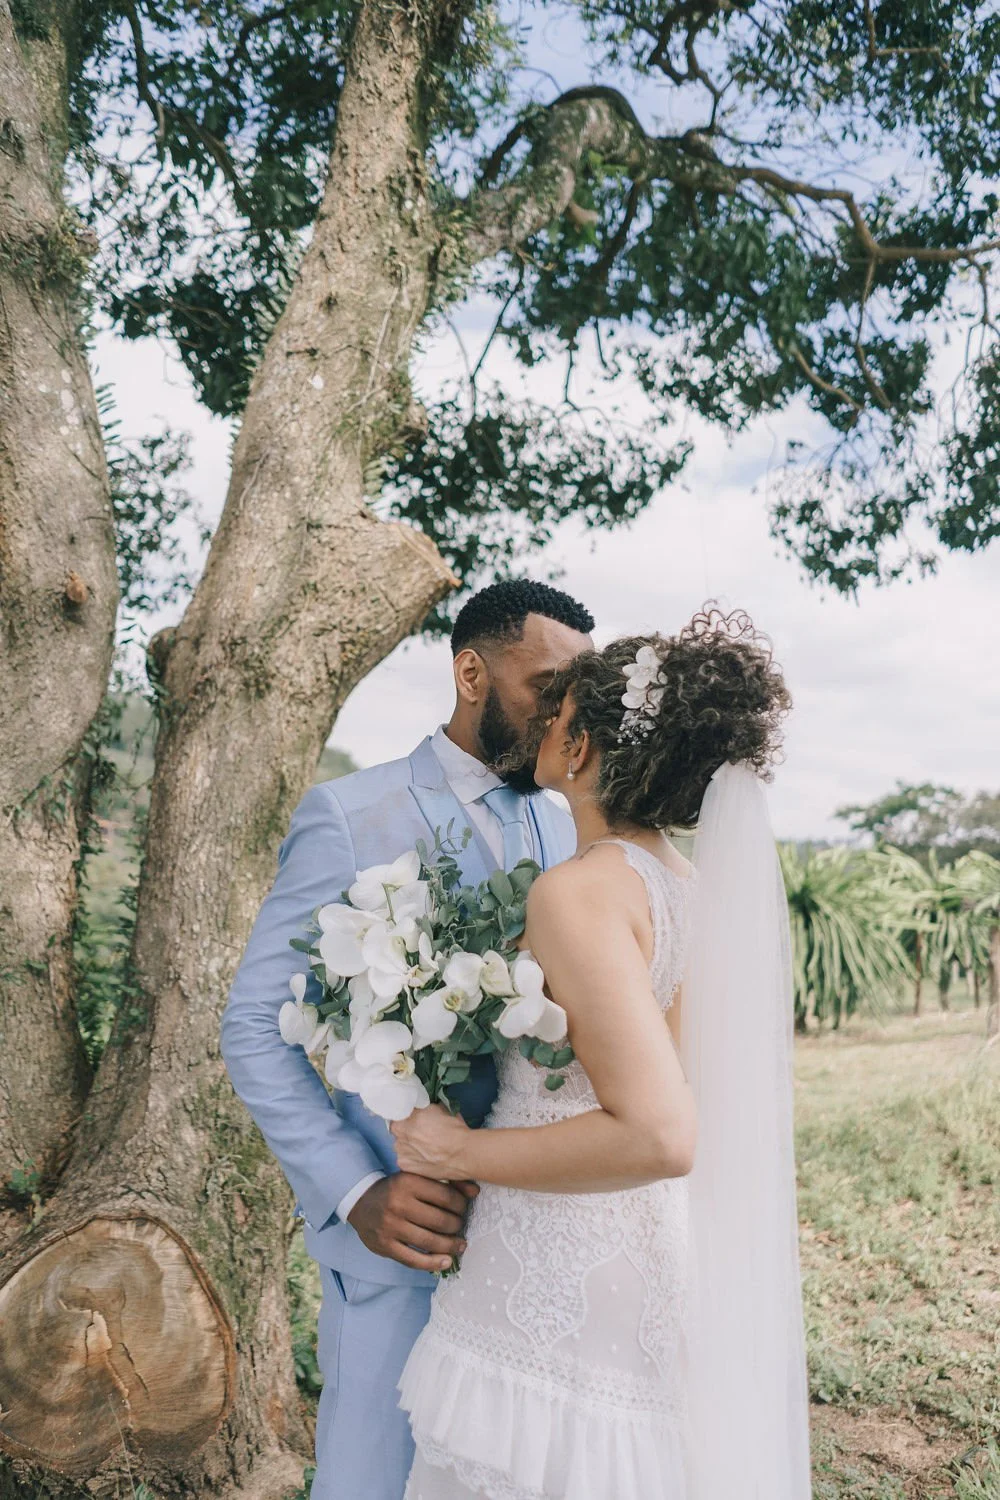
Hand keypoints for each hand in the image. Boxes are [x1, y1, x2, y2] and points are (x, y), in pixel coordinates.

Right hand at [346, 1173, 477, 1273]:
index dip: (461, 1204)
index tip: (464, 1208)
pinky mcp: (385, 1246)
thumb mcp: (416, 1177)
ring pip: (430, 1241)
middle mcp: (398, 1204)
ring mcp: (390, 1227)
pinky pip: (414, 1260)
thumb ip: (446, 1182)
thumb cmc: (397, 1189)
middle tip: (461, 1225)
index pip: (445, 1196)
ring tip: (460, 1244)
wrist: (361, 1201)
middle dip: (457, 1225)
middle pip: (440, 1220)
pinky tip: (446, 1261)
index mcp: (407, 1182)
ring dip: (450, 1245)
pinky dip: (433, 1263)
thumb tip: (475, 1192)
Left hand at [390, 1102, 471, 1179]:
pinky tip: (425, 1158)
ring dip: (409, 1145)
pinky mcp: (404, 1166)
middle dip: (408, 1131)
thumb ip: (424, 1109)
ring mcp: (399, 1152)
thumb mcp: (438, 1109)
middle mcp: (398, 1134)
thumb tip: (421, 1109)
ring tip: (426, 1148)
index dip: (407, 1116)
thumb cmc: (453, 1129)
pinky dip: (412, 1158)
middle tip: (422, 1133)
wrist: (462, 1154)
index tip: (415, 1119)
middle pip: (398, 1130)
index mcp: (405, 1117)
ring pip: (401, 1145)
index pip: (399, 1114)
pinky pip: (405, 1159)